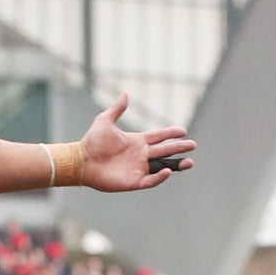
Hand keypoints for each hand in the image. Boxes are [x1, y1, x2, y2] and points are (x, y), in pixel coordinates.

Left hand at [79, 91, 194, 190]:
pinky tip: (168, 171)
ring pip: (163, 166)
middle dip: (179, 148)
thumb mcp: (105, 121)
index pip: (159, 137)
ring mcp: (139, 168)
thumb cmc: (92, 141)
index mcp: (137, 141)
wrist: (82, 160)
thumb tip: (125, 93)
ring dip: (176, 165)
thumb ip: (118, 109)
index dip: (171, 134)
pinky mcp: (134, 181)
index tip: (183, 131)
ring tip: (190, 162)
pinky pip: (151, 180)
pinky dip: (160, 177)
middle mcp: (141, 155)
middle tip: (193, 145)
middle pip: (165, 151)